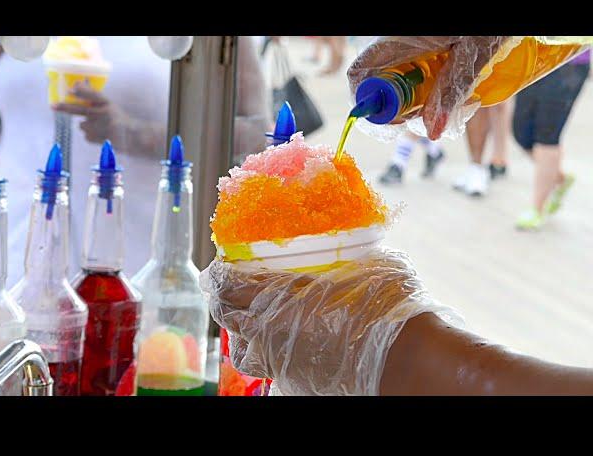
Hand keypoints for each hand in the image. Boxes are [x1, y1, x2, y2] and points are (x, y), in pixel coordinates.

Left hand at [52, 81, 126, 145]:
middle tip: (53, 106)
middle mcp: (105, 113)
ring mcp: (102, 127)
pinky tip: (103, 136)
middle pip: (81, 110)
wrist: (134, 138)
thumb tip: (74, 87)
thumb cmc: (119, 121)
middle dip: (65, 107)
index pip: (95, 95)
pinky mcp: (99, 138)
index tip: (73, 87)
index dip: (83, 91)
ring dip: (88, 127)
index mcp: (108, 103)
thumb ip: (94, 101)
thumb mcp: (110, 107)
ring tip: (101, 129)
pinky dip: (92, 136)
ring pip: (82, 125)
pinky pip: (86, 136)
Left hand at [201, 248, 450, 394]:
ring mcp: (279, 364)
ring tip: (258, 320)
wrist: (404, 357)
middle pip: (226, 316)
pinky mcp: (296, 384)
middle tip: (234, 288)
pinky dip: (274, 352)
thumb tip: (346, 239)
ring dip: (245, 332)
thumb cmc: (383, 304)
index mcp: (275, 299)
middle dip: (226, 300)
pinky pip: (272, 366)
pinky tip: (293, 341)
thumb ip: (340, 254)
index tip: (223, 264)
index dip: (220, 273)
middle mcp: (268, 334)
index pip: (225, 284)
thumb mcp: (362, 262)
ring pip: (244, 351)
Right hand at [347, 36, 511, 139]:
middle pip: (374, 79)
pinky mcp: (418, 42)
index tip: (395, 118)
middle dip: (393, 104)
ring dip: (408, 96)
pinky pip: (407, 67)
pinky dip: (419, 82)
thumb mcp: (472, 55)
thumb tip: (432, 131)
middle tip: (421, 114)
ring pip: (391, 76)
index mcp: (399, 40)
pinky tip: (442, 84)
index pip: (359, 72)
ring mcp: (405, 41)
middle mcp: (395, 40)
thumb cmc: (489, 23)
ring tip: (437, 102)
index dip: (366, 101)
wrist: (502, 0)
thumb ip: (452, 91)